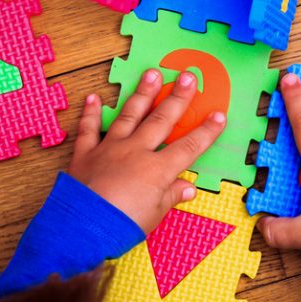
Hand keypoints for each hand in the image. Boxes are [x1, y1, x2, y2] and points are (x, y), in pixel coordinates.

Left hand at [69, 69, 225, 233]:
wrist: (82, 228)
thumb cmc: (122, 225)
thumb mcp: (154, 215)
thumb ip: (170, 196)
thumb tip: (188, 188)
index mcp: (157, 170)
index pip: (189, 146)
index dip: (206, 131)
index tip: (219, 115)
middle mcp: (136, 152)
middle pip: (162, 120)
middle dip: (177, 98)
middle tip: (187, 76)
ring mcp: (110, 149)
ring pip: (129, 116)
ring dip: (142, 94)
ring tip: (152, 73)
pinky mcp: (85, 154)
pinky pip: (89, 130)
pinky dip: (91, 114)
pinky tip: (94, 98)